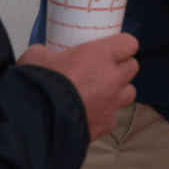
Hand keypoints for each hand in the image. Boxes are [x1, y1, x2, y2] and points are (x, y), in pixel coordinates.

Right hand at [18, 33, 138, 140]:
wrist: (37, 121)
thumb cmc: (40, 87)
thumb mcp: (36, 57)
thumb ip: (45, 52)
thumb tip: (42, 53)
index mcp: (99, 55)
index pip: (129, 43)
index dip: (123, 45)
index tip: (116, 46)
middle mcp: (111, 78)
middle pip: (132, 67)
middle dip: (122, 66)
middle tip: (106, 68)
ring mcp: (111, 102)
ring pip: (130, 92)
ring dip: (119, 91)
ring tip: (104, 91)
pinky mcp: (105, 124)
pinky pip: (113, 118)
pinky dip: (106, 115)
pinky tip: (93, 113)